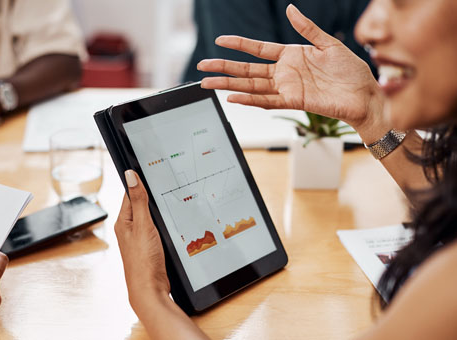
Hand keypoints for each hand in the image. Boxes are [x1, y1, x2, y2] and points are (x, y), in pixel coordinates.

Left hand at [115, 170, 169, 308]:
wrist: (150, 289)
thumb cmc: (143, 261)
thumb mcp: (143, 225)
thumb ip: (139, 200)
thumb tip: (130, 175)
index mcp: (123, 222)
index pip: (131, 194)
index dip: (140, 183)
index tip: (150, 171)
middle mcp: (129, 229)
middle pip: (140, 205)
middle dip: (151, 196)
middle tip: (164, 184)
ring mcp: (139, 239)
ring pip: (149, 217)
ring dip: (158, 211)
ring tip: (168, 201)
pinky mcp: (149, 247)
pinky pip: (155, 229)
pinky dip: (162, 224)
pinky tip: (170, 224)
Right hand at [198, 4, 386, 140]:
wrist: (365, 94)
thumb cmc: (351, 70)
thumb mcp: (329, 44)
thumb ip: (307, 29)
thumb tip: (290, 9)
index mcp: (291, 56)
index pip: (257, 49)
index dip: (238, 44)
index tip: (220, 40)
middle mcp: (284, 73)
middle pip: (247, 70)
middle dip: (224, 68)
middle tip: (202, 67)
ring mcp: (287, 88)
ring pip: (251, 86)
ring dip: (229, 85)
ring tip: (208, 83)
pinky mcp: (294, 102)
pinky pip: (266, 101)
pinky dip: (249, 100)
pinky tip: (232, 98)